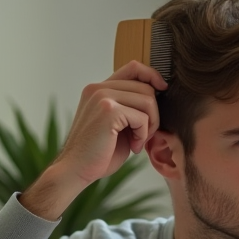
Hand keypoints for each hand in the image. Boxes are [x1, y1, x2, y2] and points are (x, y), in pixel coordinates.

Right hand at [20, 62, 166, 220]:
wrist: (76, 171)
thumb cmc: (98, 153)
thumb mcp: (116, 124)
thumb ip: (129, 107)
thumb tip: (157, 96)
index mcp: (98, 89)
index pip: (132, 68)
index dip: (152, 75)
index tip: (162, 90)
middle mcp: (98, 88)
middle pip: (145, 87)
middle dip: (153, 113)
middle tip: (143, 135)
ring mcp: (102, 97)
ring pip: (147, 100)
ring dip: (149, 125)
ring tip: (137, 141)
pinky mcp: (108, 111)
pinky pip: (142, 117)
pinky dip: (143, 135)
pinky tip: (133, 147)